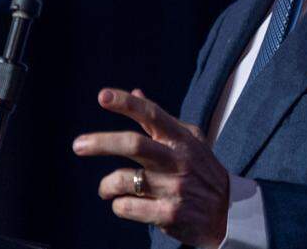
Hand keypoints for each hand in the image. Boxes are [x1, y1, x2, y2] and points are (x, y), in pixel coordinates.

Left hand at [73, 88, 228, 246]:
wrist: (228, 212)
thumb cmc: (201, 171)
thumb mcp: (189, 141)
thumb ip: (160, 120)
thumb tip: (135, 92)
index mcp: (181, 139)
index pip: (152, 115)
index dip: (126, 104)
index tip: (102, 96)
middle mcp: (178, 160)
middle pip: (134, 145)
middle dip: (102, 142)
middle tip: (78, 145)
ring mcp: (174, 188)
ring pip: (121, 180)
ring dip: (106, 186)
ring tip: (107, 189)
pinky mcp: (168, 214)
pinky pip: (125, 207)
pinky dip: (119, 205)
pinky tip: (128, 205)